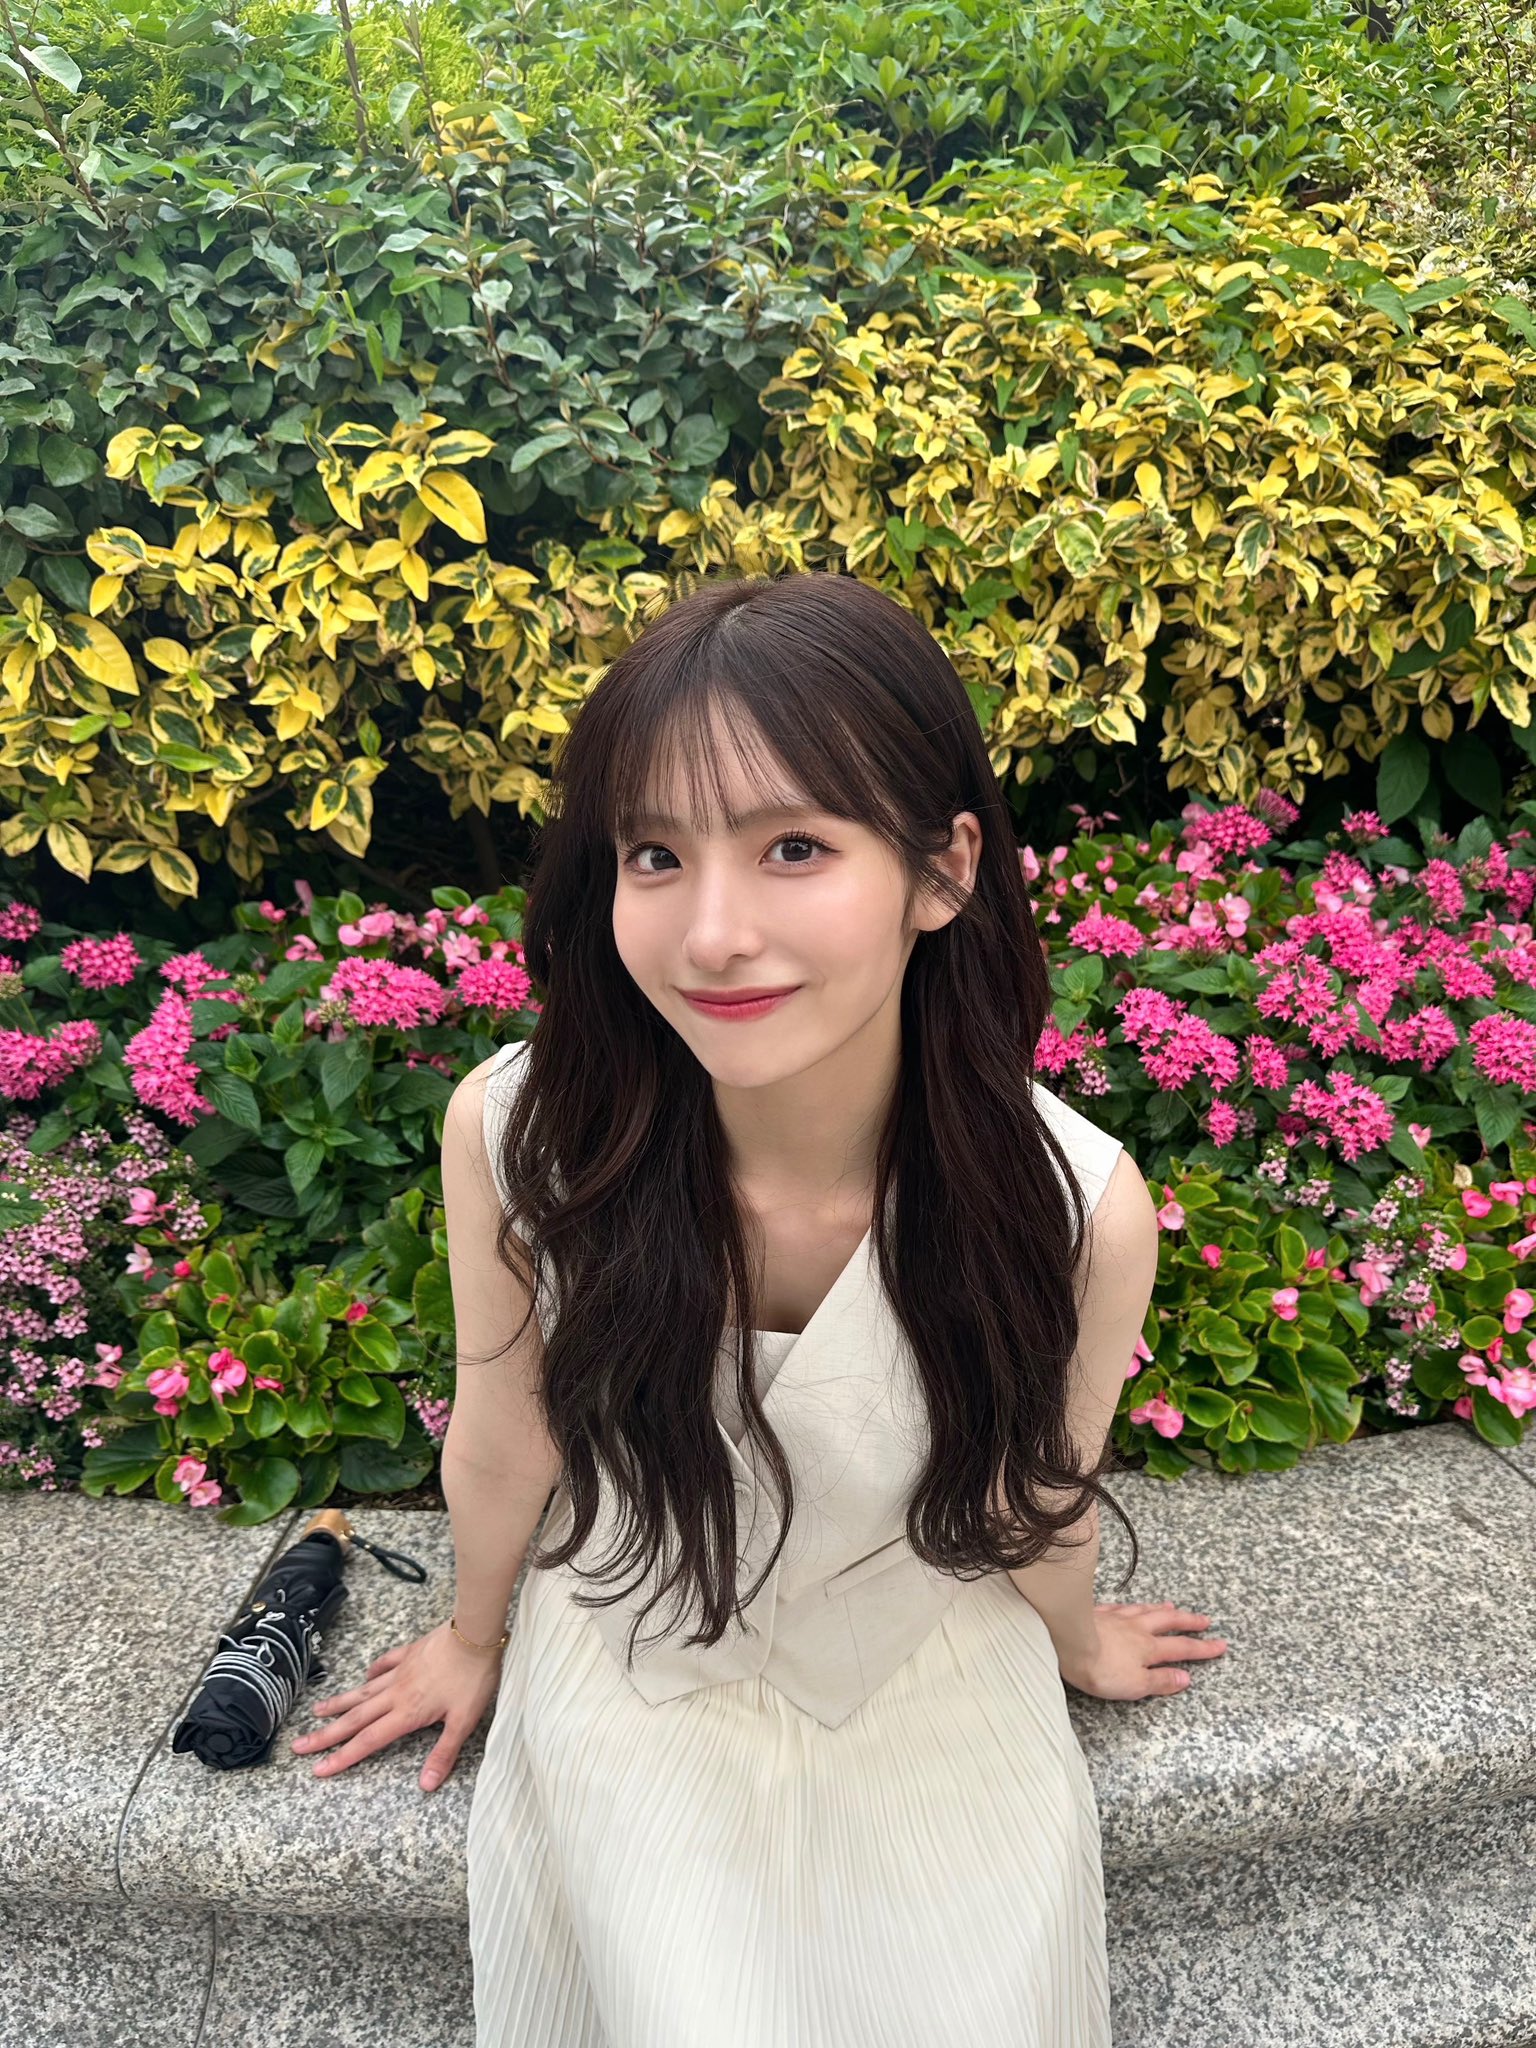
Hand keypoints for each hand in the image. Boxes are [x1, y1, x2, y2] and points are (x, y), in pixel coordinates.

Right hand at [291, 1620, 505, 1791]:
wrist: (476, 1634)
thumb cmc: (473, 1678)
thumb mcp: (464, 1721)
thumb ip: (444, 1753)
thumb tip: (426, 1786)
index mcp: (407, 1713)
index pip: (368, 1741)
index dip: (342, 1757)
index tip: (317, 1769)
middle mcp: (396, 1693)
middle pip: (355, 1718)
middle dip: (326, 1734)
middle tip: (299, 1745)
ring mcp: (401, 1671)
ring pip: (363, 1691)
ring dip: (339, 1703)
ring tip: (316, 1711)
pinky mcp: (410, 1653)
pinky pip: (385, 1663)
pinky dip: (372, 1671)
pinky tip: (366, 1674)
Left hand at [1058, 1601, 1227, 1700]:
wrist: (1066, 1643)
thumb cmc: (1100, 1669)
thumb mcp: (1135, 1684)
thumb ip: (1160, 1681)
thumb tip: (1186, 1678)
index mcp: (1148, 1648)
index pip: (1182, 1648)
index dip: (1203, 1648)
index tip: (1221, 1644)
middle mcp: (1136, 1629)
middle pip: (1168, 1622)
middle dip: (1189, 1622)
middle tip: (1205, 1620)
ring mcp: (1117, 1618)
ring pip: (1145, 1610)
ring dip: (1162, 1609)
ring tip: (1173, 1606)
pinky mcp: (1097, 1613)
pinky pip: (1120, 1606)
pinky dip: (1131, 1606)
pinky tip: (1131, 1605)